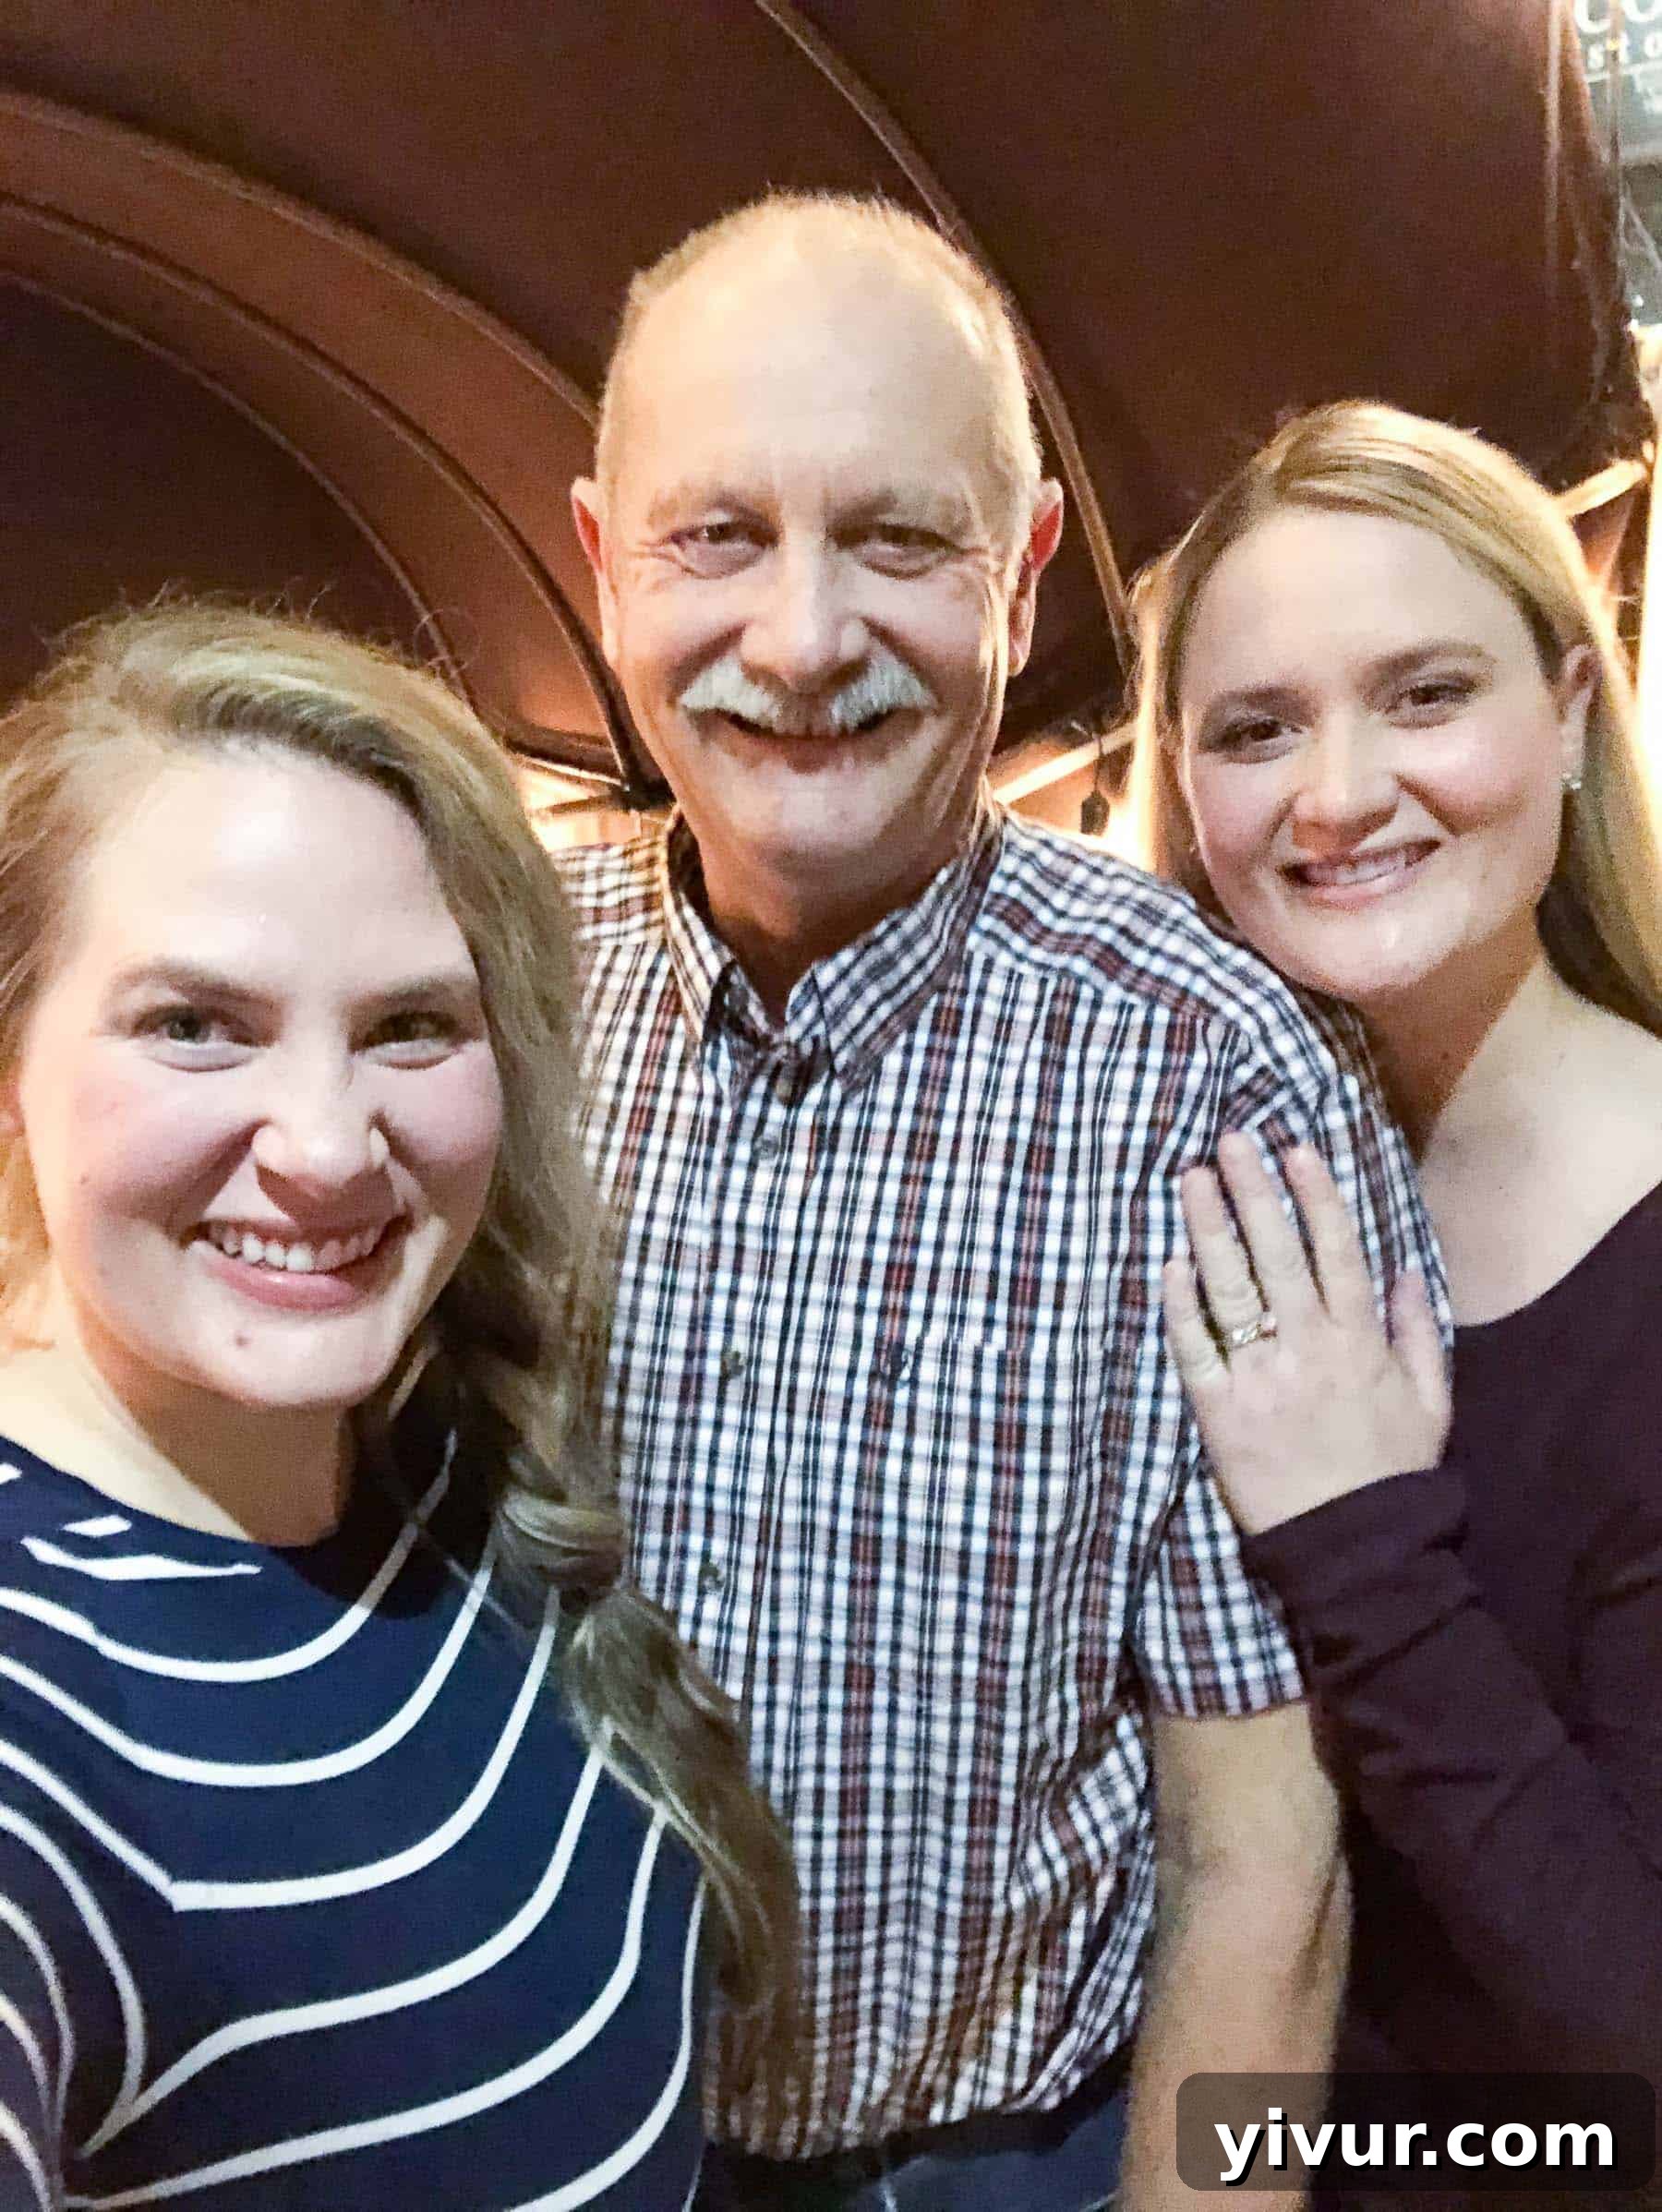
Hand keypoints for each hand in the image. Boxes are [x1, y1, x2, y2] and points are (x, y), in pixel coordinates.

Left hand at [1164, 1133, 1449, 1534]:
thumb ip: (1416, 1333)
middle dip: (1253, 1192)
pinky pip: (1194, 1350)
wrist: (1355, 1552)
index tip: (1296, 1150)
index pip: (1337, 1252)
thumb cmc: (1392, 1474)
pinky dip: (1180, 1307)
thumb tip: (1404, 1270)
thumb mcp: (1428, 1402)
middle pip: (1277, 1255)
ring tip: (1189, 1180)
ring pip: (1230, 1289)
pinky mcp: (1219, 1413)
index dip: (1316, 1197)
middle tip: (1229, 1142)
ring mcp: (1261, 1379)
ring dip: (1208, 1229)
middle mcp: (1310, 1350)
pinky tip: (1168, 1264)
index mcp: (1361, 1343)